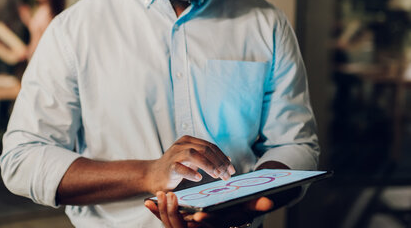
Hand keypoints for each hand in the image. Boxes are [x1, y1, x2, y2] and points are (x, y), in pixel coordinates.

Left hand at [145, 191, 273, 227]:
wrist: (214, 222)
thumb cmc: (235, 212)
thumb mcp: (244, 210)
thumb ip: (254, 207)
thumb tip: (269, 201)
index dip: (200, 224)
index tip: (194, 216)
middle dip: (172, 214)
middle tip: (169, 196)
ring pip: (170, 225)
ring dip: (163, 211)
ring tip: (160, 195)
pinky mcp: (178, 226)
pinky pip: (165, 221)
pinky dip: (157, 212)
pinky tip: (148, 202)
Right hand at [146, 135, 234, 193]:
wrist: (153, 175)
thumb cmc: (175, 167)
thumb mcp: (193, 160)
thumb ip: (207, 158)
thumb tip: (227, 160)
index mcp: (189, 140)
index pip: (210, 146)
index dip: (222, 157)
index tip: (231, 169)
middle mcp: (182, 144)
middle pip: (205, 149)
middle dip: (219, 162)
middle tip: (227, 175)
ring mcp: (174, 154)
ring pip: (193, 154)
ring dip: (208, 164)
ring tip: (217, 175)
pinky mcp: (168, 166)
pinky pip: (180, 167)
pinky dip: (190, 172)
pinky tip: (198, 178)